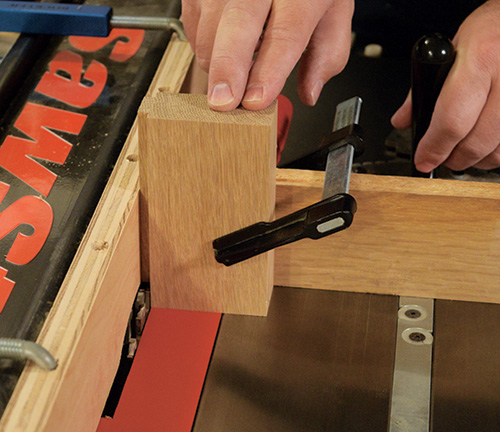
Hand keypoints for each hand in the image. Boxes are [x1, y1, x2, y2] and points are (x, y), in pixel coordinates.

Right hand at [182, 0, 353, 110]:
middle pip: (238, 24)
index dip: (269, 70)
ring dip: (217, 65)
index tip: (256, 100)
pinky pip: (193, 27)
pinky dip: (206, 48)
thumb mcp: (334, 12)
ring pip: (210, 30)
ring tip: (237, 71)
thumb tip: (310, 93)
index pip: (286, 33)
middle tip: (223, 103)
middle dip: (228, 68)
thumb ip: (327, 53)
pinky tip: (224, 46)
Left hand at [391, 0, 499, 171]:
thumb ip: (424, 88)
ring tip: (463, 150)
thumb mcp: (452, 49)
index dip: (434, 148)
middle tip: (441, 158)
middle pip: (476, 143)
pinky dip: (495, 152)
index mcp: (480, 61)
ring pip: (497, 151)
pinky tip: (486, 144)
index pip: (452, 122)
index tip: (423, 159)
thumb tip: (403, 119)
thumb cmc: (492, 31)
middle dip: (452, 159)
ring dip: (476, 159)